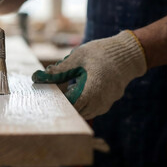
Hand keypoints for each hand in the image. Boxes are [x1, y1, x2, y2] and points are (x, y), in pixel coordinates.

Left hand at [32, 31, 146, 119]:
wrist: (128, 54)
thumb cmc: (102, 53)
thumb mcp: (78, 57)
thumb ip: (59, 70)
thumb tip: (38, 77)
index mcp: (92, 90)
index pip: (70, 105)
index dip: (58, 100)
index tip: (49, 93)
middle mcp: (100, 101)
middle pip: (76, 112)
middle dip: (64, 104)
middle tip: (55, 92)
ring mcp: (106, 104)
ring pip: (84, 112)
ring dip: (73, 104)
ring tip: (67, 88)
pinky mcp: (108, 102)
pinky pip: (92, 109)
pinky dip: (82, 103)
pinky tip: (76, 89)